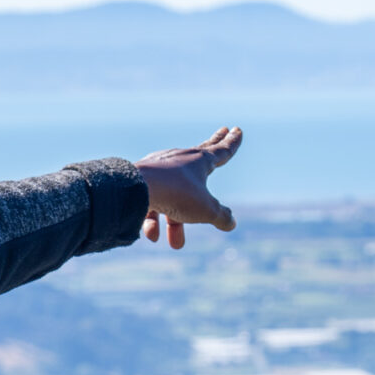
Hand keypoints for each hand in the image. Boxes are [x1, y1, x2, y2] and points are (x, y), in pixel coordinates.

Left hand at [136, 125, 242, 247]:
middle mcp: (180, 159)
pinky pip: (152, 201)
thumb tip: (231, 222)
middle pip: (202, 151)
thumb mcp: (206, 210)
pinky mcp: (142, 179)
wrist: (137, 188)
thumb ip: (221, 216)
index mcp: (200, 161)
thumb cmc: (176, 194)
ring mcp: (160, 167)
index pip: (221, 151)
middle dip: (215, 142)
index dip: (232, 143)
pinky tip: (152, 236)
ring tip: (176, 244)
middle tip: (223, 130)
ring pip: (173, 196)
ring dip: (175, 223)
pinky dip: (154, 220)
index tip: (237, 130)